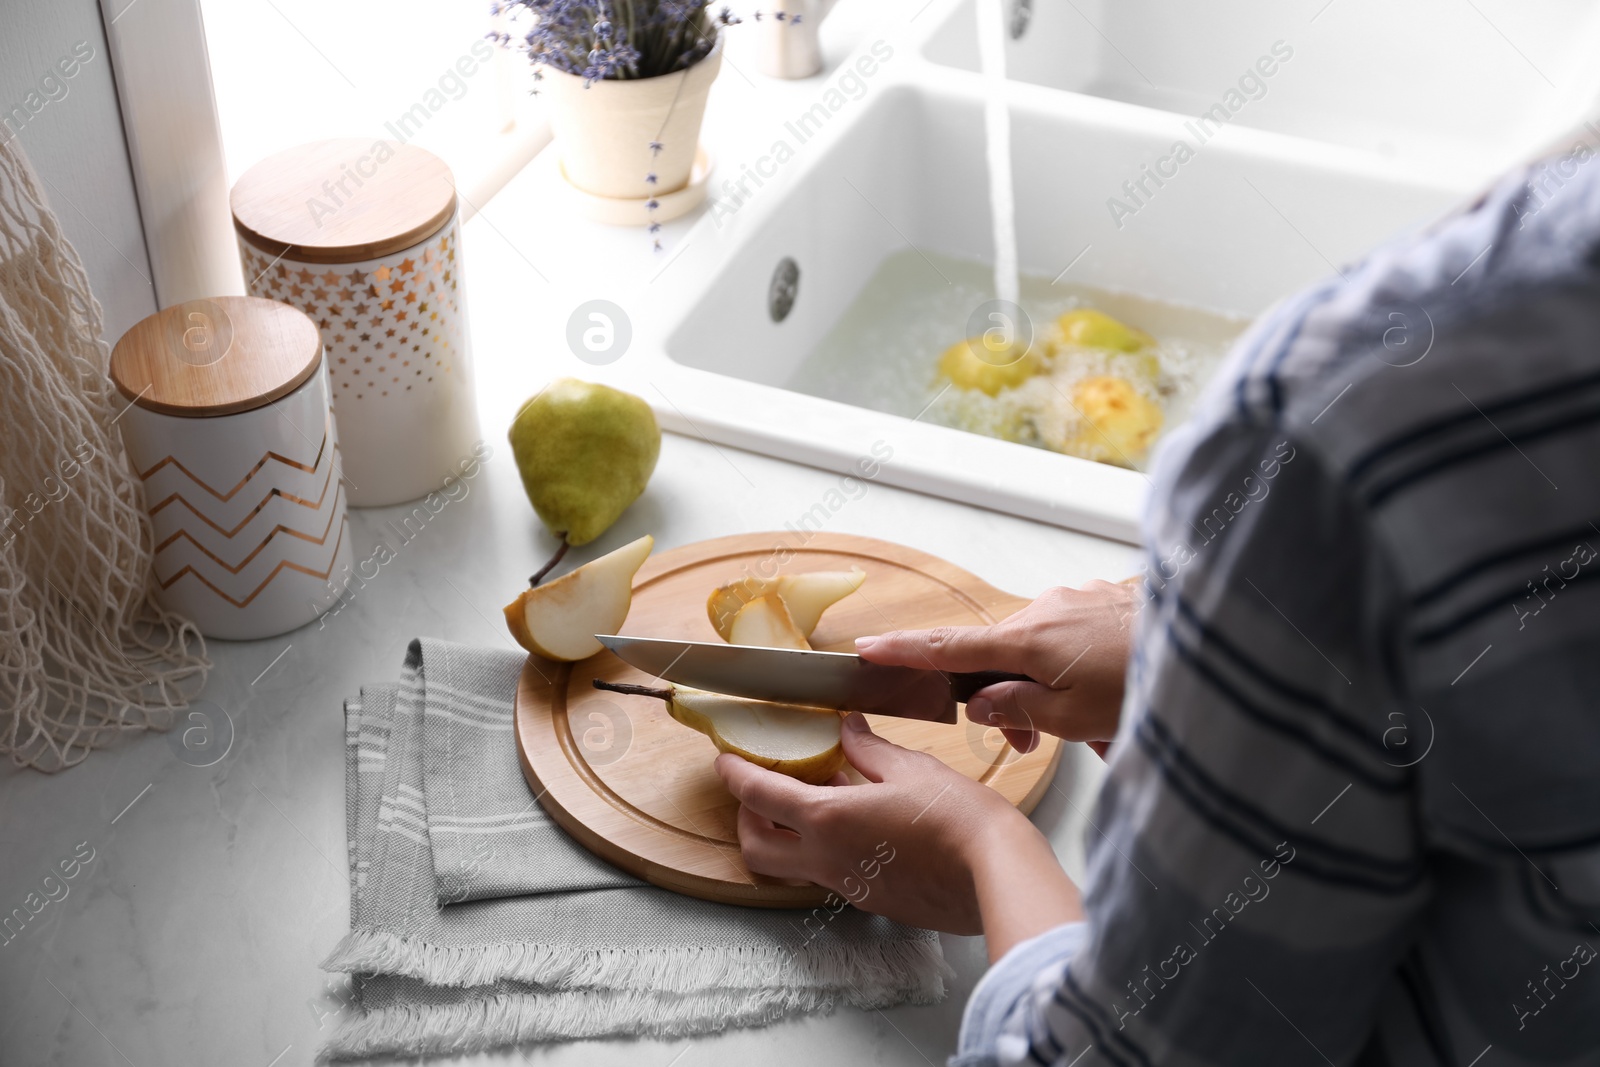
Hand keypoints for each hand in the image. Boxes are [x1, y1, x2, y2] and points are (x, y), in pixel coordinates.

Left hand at [716, 713, 1079, 950]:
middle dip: (746, 817)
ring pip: (790, 866)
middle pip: (756, 847)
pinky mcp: (872, 900)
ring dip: (784, 835)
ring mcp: (848, 885)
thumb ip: (866, 748)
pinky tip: (854, 824)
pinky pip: (830, 874)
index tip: (725, 759)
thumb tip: (845, 728)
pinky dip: (824, 848)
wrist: (996, 874)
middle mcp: (828, 859)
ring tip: (810, 801)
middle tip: (760, 790)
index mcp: (829, 819)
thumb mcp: (908, 768)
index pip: (760, 795)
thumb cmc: (957, 817)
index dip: (735, 773)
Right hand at [854, 581, 1138, 755]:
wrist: (1215, 651)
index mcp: (1028, 638)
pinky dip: (1080, 671)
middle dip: (1009, 701)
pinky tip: (1114, 694)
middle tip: (1033, 746)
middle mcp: (1046, 610)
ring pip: (1041, 652)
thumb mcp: (1074, 720)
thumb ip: (1017, 711)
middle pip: (1000, 658)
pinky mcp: (1105, 601)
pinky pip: (1074, 640)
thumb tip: (981, 705)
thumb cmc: (1147, 687)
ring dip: (1051, 691)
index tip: (865, 649)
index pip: (949, 647)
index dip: (905, 651)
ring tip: (1095, 731)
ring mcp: (1077, 600)